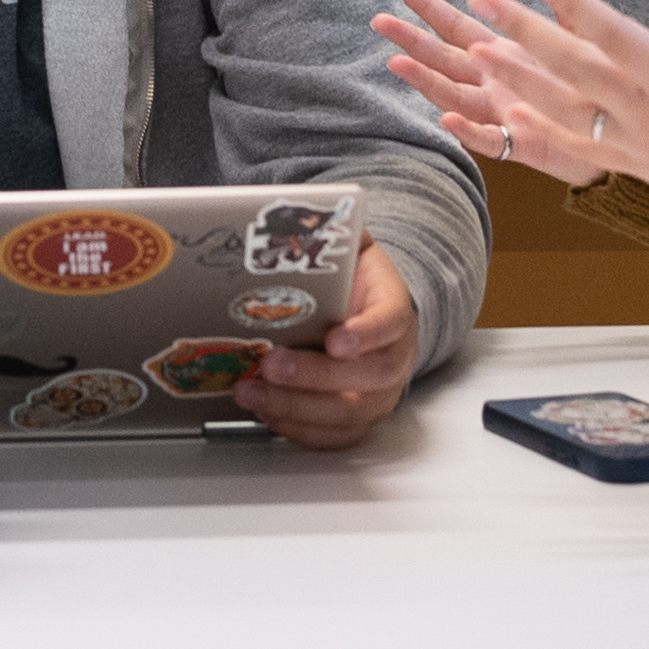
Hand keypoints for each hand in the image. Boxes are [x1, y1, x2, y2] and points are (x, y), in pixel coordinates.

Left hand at [241, 242, 418, 450]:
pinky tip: (267, 414)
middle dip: (315, 376)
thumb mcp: (350, 247)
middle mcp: (394, 359)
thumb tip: (303, 210)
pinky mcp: (358, 420)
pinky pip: (335, 437)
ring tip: (253, 392)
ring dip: (296, 407)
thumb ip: (333, 232)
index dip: (366, 334)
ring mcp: (379, 395)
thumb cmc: (354, 284)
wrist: (369, 311)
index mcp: (395, 311)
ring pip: (348, 414)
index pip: (391, 323)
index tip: (336, 339)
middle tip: (272, 364)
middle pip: (368, 378)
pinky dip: (299, 430)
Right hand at [378, 0, 591, 181]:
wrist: (613, 130)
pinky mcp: (519, 142)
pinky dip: (468, 131)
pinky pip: (488, 139)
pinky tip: (448, 120)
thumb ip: (564, 1)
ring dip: (425, 81)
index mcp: (501, 52)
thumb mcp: (577, 36)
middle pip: (442, 59)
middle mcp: (491, 82)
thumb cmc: (590, 84)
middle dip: (411, 40)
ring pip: (453, 96)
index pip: (454, 26)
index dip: (426, 6)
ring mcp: (499, 113)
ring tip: (398, 63)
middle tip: (380, 21)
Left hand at [396, 0, 648, 248]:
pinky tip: (505, 120)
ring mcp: (634, 146)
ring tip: (476, 53)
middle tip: (479, 0)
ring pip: (565, 109)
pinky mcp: (632, 167)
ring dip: (518, 81)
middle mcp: (648, 116)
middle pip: (574, 69)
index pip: (617, 38)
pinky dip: (537, 135)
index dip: (576, 6)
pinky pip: (575, 151)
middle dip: (525, 33)